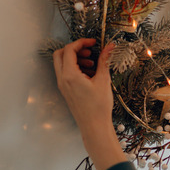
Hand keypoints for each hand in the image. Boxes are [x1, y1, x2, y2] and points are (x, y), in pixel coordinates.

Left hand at [53, 38, 125, 169]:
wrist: (94, 126)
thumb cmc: (98, 107)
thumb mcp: (103, 80)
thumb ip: (104, 61)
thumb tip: (109, 47)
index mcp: (70, 75)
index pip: (69, 50)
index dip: (81, 42)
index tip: (93, 42)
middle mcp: (62, 79)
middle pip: (60, 54)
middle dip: (75, 49)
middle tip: (89, 50)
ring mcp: (62, 85)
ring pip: (62, 64)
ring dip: (75, 58)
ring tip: (92, 63)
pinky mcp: (66, 90)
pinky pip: (66, 73)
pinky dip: (75, 68)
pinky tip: (90, 73)